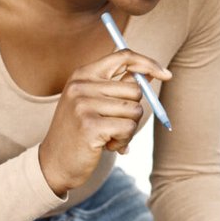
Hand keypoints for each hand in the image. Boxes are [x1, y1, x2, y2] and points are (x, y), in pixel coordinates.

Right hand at [38, 48, 170, 195]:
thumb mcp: (94, 103)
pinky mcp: (90, 125)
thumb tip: (153, 73)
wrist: (54, 164)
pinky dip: (124, 140)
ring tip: (108, 136)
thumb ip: (119, 87)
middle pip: (135, 89)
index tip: (166, 75)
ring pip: (135, 110)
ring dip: (128, 129)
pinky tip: (106, 146)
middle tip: (115, 126)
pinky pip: (129, 128)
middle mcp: (81, 85)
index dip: (148, 63)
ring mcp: (84, 104)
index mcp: (83, 74)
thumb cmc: (80, 133)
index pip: (123, 56)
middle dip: (133, 111)